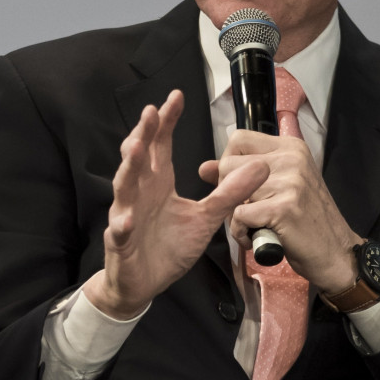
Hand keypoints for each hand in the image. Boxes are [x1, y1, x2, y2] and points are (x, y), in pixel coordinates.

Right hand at [84, 91, 269, 318]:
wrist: (144, 283)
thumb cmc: (170, 245)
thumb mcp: (206, 217)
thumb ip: (229, 192)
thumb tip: (261, 166)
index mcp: (158, 182)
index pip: (160, 145)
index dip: (166, 121)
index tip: (176, 96)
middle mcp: (139, 192)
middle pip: (138, 157)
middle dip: (143, 134)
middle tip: (151, 112)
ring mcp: (126, 215)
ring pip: (123, 187)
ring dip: (128, 168)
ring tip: (135, 149)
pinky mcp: (120, 242)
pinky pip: (118, 231)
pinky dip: (121, 224)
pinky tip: (125, 219)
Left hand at [199, 130, 360, 293]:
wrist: (337, 253)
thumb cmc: (307, 222)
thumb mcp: (280, 188)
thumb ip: (243, 173)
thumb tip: (205, 168)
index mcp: (291, 148)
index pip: (239, 139)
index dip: (229, 163)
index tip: (238, 185)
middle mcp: (292, 158)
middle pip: (229, 164)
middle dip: (228, 192)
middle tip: (247, 212)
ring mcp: (290, 182)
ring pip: (232, 192)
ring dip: (235, 217)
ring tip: (256, 227)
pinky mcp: (284, 208)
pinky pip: (239, 217)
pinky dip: (241, 233)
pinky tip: (257, 239)